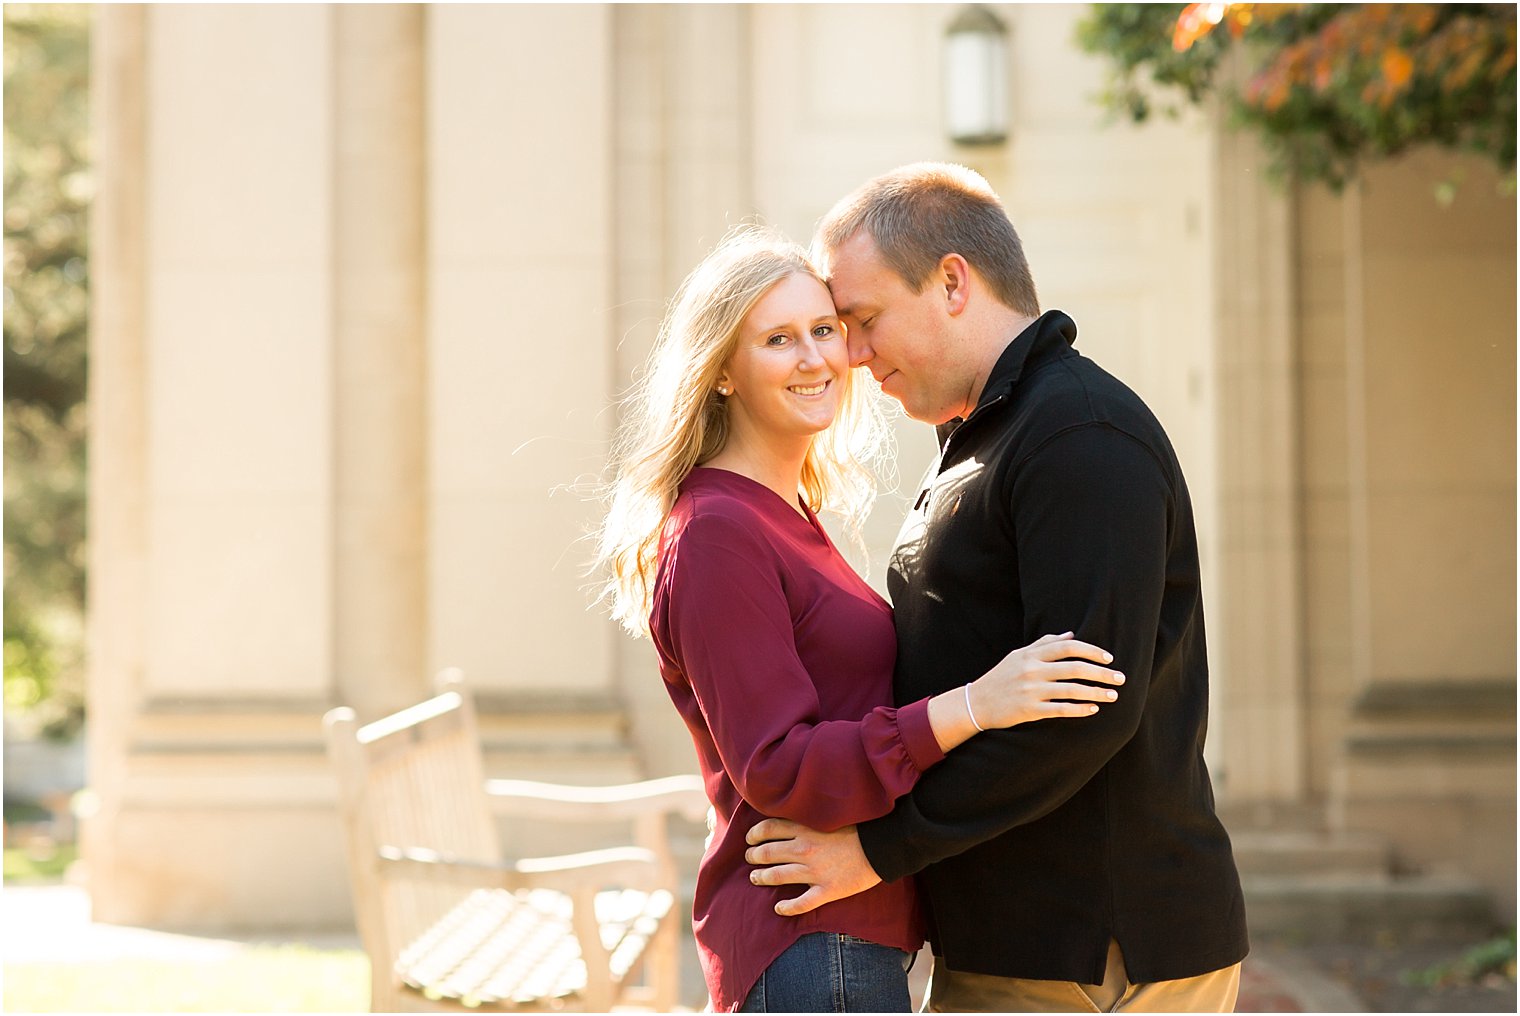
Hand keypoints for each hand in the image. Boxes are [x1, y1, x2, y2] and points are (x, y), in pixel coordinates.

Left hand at [744, 818, 881, 915]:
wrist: (882, 845)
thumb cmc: (859, 827)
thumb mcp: (829, 815)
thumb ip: (808, 818)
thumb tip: (789, 819)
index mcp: (805, 828)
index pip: (768, 829)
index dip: (754, 834)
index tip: (750, 839)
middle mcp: (805, 849)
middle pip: (768, 853)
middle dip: (754, 856)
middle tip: (750, 858)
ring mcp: (815, 872)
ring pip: (778, 876)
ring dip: (762, 878)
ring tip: (755, 878)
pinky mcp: (827, 890)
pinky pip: (801, 903)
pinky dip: (787, 908)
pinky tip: (779, 909)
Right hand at [970, 631, 1124, 728]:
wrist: (977, 702)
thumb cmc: (1001, 677)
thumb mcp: (1018, 655)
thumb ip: (1044, 644)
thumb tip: (1071, 634)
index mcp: (1031, 654)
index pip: (1068, 647)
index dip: (1092, 651)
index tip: (1109, 658)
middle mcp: (1032, 670)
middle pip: (1075, 668)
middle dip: (1101, 673)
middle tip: (1120, 678)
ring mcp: (1031, 691)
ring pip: (1071, 690)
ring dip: (1096, 692)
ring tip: (1113, 695)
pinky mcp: (1030, 710)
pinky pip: (1061, 710)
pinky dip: (1079, 709)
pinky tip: (1093, 709)